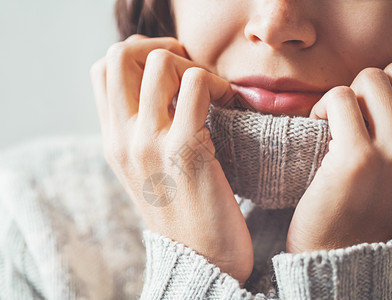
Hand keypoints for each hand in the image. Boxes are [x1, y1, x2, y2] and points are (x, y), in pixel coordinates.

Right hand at [89, 34, 252, 285]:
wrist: (200, 259)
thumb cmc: (182, 211)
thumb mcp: (147, 170)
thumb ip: (142, 130)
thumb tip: (164, 88)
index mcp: (112, 140)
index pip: (102, 70)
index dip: (136, 56)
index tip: (167, 71)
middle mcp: (122, 138)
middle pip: (120, 54)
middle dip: (159, 47)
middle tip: (188, 68)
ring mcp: (150, 143)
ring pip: (160, 62)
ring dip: (193, 65)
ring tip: (211, 90)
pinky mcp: (186, 150)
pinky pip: (197, 86)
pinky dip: (217, 84)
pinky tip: (229, 103)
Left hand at [286, 61, 391, 252]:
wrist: (340, 256)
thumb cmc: (364, 214)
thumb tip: (382, 97)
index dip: (387, 90)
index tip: (368, 113)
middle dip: (364, 89)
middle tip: (349, 117)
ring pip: (368, 80)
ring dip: (343, 97)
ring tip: (332, 124)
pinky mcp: (357, 158)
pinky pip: (338, 98)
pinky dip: (322, 107)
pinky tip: (317, 129)